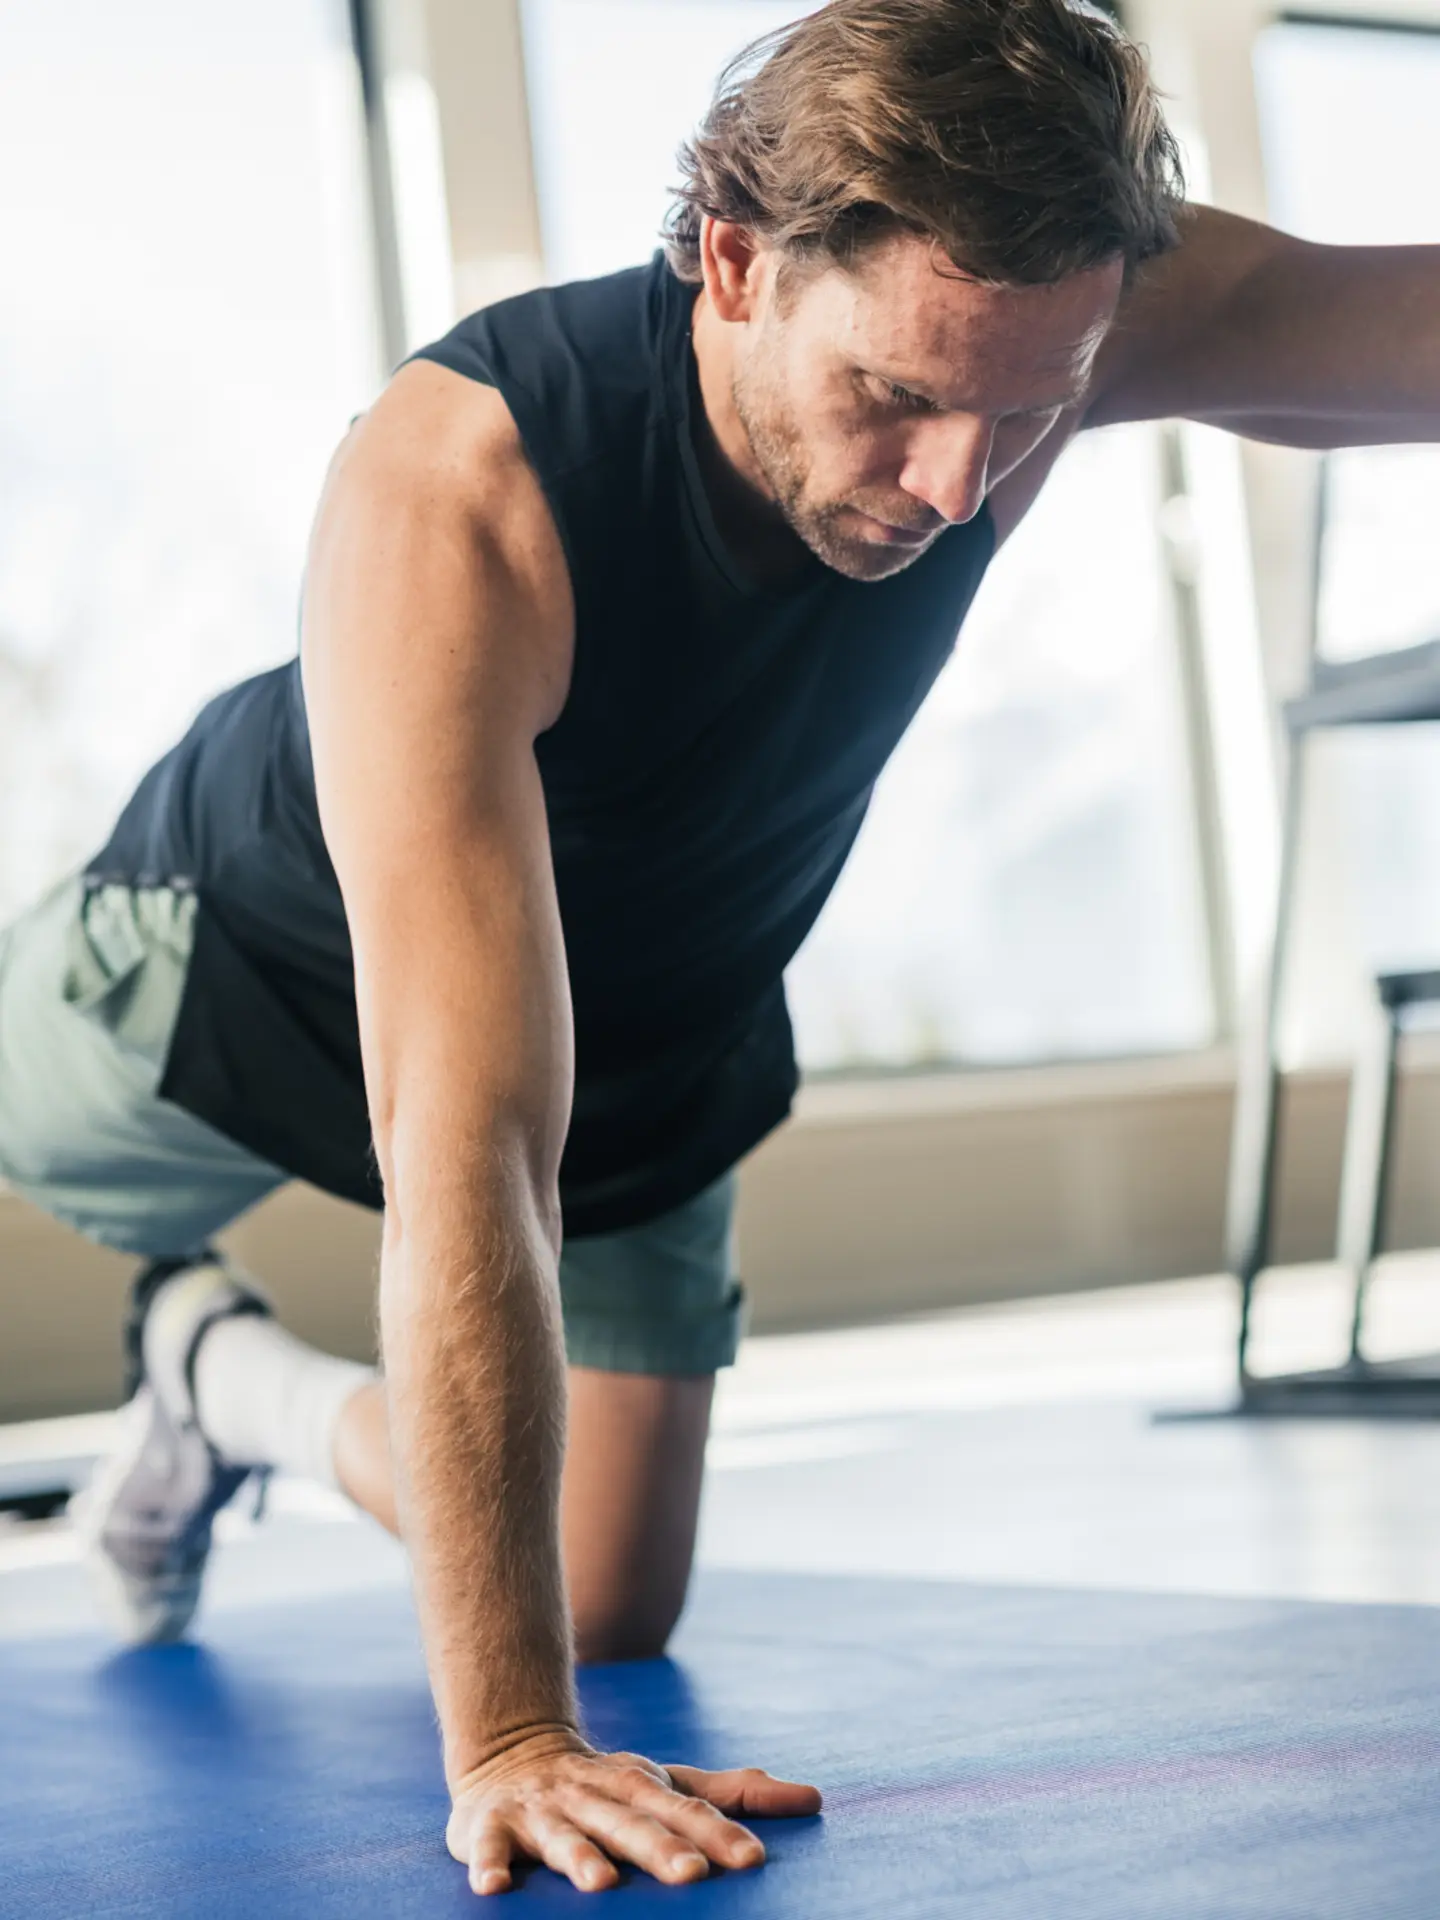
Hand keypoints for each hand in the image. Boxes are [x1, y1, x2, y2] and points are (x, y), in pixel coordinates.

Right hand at [446, 1726, 821, 1894]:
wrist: (510, 1750)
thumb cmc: (606, 1784)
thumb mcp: (665, 1782)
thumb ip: (731, 1794)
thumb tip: (813, 1799)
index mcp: (637, 1784)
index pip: (685, 1809)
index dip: (718, 1834)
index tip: (754, 1860)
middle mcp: (593, 1794)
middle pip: (631, 1822)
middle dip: (660, 1848)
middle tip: (693, 1876)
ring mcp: (541, 1810)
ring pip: (563, 1834)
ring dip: (579, 1857)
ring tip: (600, 1882)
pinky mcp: (490, 1826)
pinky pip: (485, 1845)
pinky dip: (487, 1862)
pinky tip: (494, 1885)